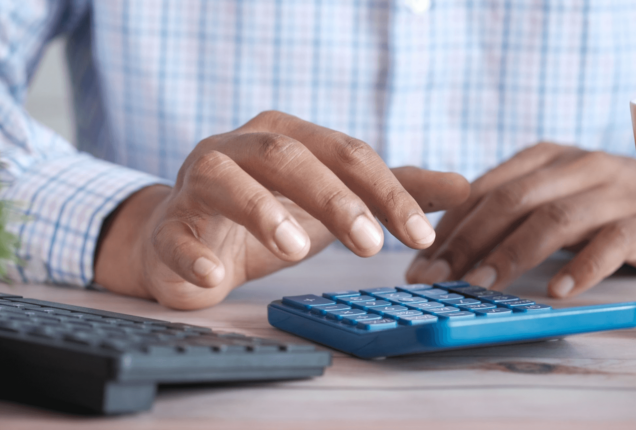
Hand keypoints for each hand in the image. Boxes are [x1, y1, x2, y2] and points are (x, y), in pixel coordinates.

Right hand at [95, 111, 469, 308]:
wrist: (187, 240)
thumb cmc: (267, 215)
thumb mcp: (334, 201)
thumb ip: (392, 191)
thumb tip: (466, 187)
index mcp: (288, 136)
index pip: (345, 152)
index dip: (386, 191)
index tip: (421, 235)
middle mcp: (240, 148)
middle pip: (288, 155)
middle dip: (333, 197)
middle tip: (371, 245)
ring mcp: (198, 183)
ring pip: (226, 179)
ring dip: (262, 210)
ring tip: (296, 248)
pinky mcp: (169, 226)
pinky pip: (175, 235)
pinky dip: (193, 256)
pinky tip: (215, 277)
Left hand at [406, 142, 635, 297]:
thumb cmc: (596, 206)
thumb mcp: (549, 196)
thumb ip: (505, 211)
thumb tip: (439, 246)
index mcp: (545, 157)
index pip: (484, 189)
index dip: (448, 226)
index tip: (420, 263)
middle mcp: (577, 166)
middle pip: (512, 200)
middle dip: (467, 240)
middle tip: (437, 278)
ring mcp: (614, 191)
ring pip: (554, 217)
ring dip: (512, 253)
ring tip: (481, 285)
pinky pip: (611, 242)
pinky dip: (582, 267)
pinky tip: (557, 292)